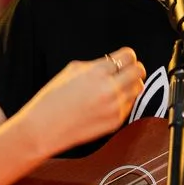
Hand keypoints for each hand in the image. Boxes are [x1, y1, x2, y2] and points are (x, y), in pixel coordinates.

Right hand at [24, 48, 144, 155]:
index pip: (128, 56)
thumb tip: (114, 62)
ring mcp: (114, 106)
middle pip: (139, 70)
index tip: (125, 59)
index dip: (127, 56)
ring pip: (138, 88)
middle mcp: (109, 88)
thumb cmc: (53, 98)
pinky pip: (129, 105)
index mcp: (97, 71)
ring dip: (131, 85)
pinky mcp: (115, 121)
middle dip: (134, 69)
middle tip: (128, 71)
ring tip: (118, 87)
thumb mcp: (71, 71)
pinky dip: (123, 101)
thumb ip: (96, 64)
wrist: (44, 128)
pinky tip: (107, 103)